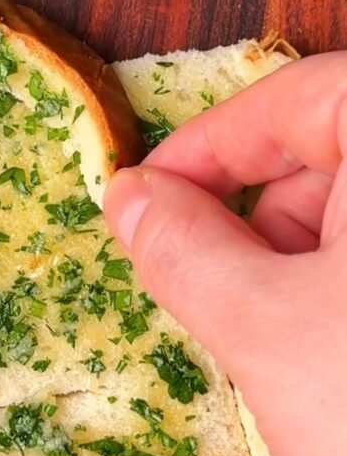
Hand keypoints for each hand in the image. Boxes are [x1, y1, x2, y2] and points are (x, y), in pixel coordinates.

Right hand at [105, 53, 346, 455]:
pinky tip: (323, 357)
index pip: (298, 99)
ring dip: (294, 264)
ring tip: (276, 343)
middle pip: (330, 153)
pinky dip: (336, 295)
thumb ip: (183, 250)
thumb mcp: (265, 335)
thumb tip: (128, 196)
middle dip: (253, 216)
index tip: (146, 194)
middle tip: (206, 285)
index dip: (207, 144)